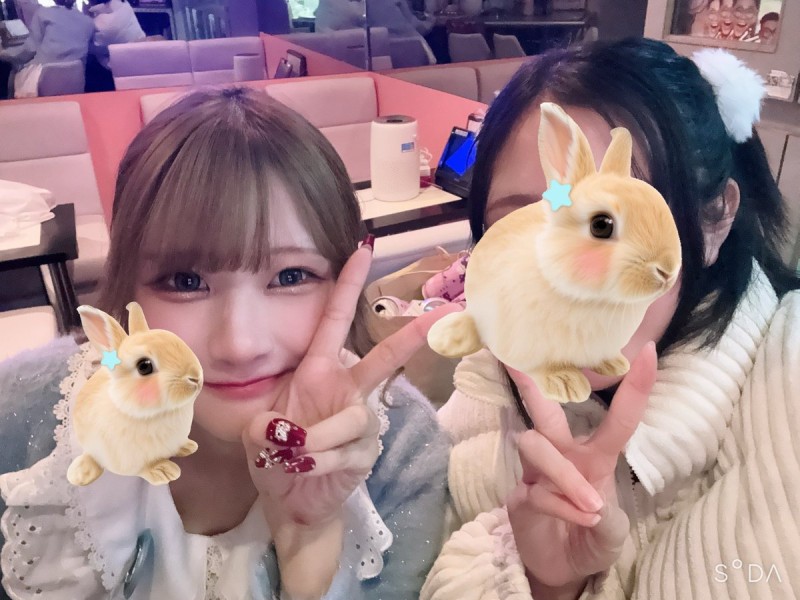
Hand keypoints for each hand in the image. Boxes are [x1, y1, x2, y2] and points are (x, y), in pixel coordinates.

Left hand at [243, 244, 460, 526]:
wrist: (289, 501)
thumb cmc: (274, 455)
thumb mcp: (256, 432)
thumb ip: (266, 425)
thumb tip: (284, 429)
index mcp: (318, 371)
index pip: (335, 321)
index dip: (348, 286)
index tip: (363, 250)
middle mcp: (345, 390)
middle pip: (383, 359)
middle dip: (411, 335)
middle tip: (445, 312)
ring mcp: (360, 421)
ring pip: (353, 419)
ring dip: (315, 440)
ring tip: (292, 455)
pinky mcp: (367, 452)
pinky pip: (348, 451)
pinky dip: (319, 463)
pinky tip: (306, 470)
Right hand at [505, 343, 656, 593]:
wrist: (563, 570)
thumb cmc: (591, 537)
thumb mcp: (613, 532)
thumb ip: (608, 519)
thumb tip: (590, 504)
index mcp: (595, 455)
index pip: (618, 418)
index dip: (635, 387)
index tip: (648, 351)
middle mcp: (563, 455)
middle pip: (545, 410)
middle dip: (532, 383)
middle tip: (517, 359)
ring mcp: (537, 474)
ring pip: (539, 446)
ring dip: (566, 475)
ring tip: (592, 506)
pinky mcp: (519, 496)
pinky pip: (537, 489)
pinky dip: (563, 505)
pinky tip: (583, 519)